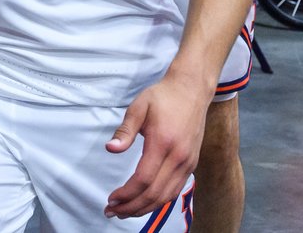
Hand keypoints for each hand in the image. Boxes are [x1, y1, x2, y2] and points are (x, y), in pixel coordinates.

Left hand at [105, 70, 208, 217]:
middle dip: (132, 207)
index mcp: (163, 143)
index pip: (144, 179)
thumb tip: (111, 149)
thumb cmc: (162, 97)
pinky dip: (159, 201)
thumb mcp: (138, 107)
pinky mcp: (191, 164)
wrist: (191, 90)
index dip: (127, 194)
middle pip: (155, 193)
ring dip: (145, 207)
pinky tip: (145, 203)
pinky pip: (175, 189)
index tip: (111, 199)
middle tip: (112, 212)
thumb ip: (125, 131)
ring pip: (167, 195)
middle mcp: (179, 157)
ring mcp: (188, 162)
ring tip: (125, 212)